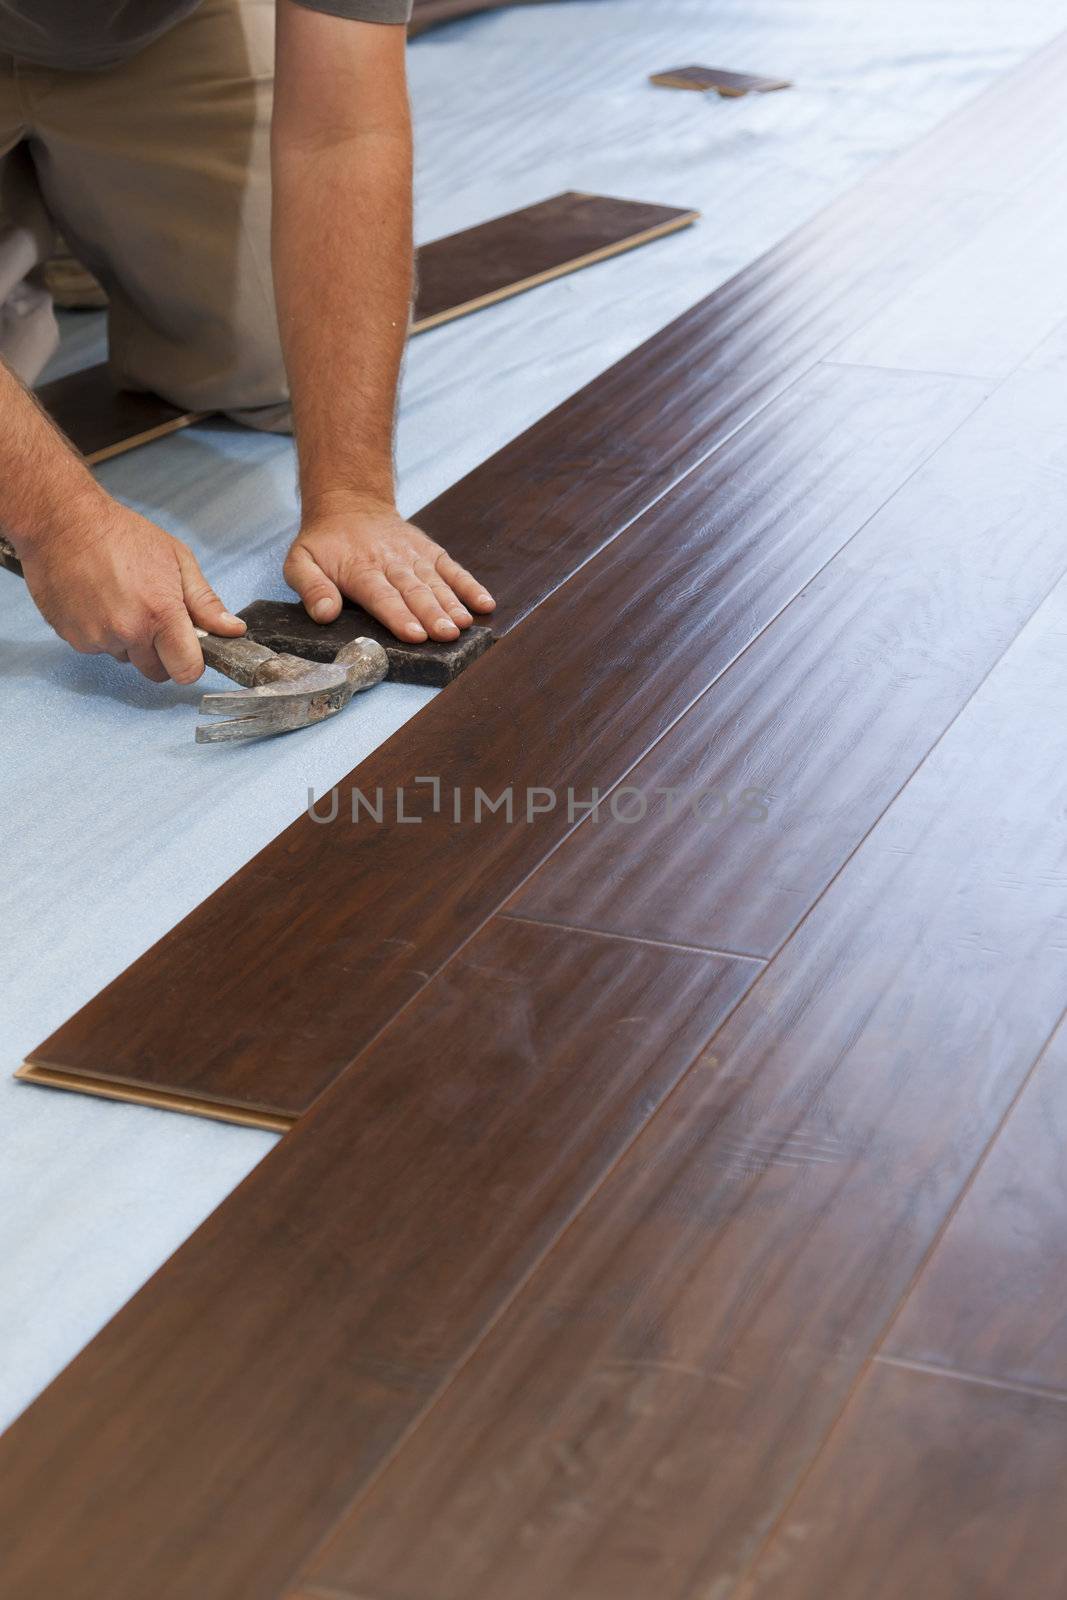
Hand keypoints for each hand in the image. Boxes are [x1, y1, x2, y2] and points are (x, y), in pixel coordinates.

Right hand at [17, 492, 245, 682]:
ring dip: (129, 641)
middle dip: (161, 653)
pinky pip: (98, 649)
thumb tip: (233, 630)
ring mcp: (97, 637)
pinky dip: (102, 634)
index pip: (186, 671)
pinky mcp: (73, 638)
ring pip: (126, 658)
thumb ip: (206, 602)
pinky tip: (99, 602)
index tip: (189, 650)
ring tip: (122, 601)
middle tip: (154, 618)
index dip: (191, 664)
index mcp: (160, 614)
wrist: (62, 522)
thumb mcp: (177, 559)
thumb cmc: (122, 535)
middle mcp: (128, 632)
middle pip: (156, 672)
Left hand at [284, 495, 495, 641]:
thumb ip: (310, 587)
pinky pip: (452, 569)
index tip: (414, 634)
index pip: (381, 595)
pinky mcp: (430, 552)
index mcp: (359, 569)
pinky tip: (485, 603)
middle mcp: (391, 562)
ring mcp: (414, 557)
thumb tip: (324, 613)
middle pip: (414, 591)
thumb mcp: (300, 561)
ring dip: (452, 604)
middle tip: (446, 634)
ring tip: (464, 625)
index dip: (398, 615)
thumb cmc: (325, 543)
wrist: (350, 504)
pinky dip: (470, 585)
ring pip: (436, 582)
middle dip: (431, 614)